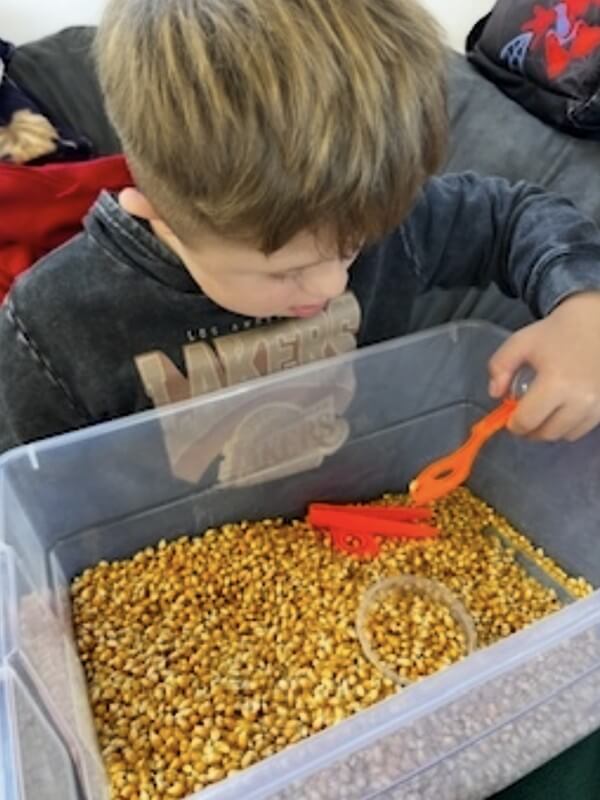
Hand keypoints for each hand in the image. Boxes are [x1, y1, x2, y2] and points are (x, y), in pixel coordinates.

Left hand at [487, 292, 599, 440]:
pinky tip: (563, 409)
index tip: (510, 418)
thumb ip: (500, 366)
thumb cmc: (556, 331)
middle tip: (524, 418)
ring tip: (544, 413)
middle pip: (548, 433)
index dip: (513, 424)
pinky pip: (585, 428)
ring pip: (568, 435)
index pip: (528, 421)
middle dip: (531, 430)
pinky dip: (570, 425)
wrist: (596, 321)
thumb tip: (495, 394)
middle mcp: (580, 399)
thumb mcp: (520, 342)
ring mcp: (598, 404)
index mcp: (556, 383)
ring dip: (551, 429)